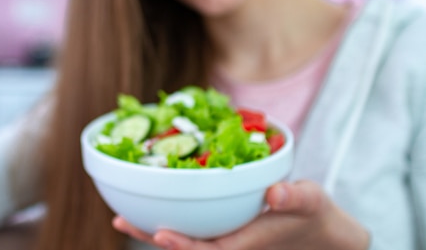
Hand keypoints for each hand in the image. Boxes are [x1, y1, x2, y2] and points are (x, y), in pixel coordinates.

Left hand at [113, 180, 369, 249]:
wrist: (319, 233)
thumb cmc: (313, 214)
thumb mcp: (310, 200)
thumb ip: (295, 198)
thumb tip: (275, 194)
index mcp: (245, 244)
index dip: (184, 245)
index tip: (160, 233)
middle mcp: (229, 246)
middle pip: (186, 247)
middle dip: (153, 237)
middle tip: (120, 221)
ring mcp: (222, 241)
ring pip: (183, 240)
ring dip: (151, 230)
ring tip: (119, 218)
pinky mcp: (220, 233)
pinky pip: (189, 230)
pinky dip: (168, 222)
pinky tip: (146, 210)